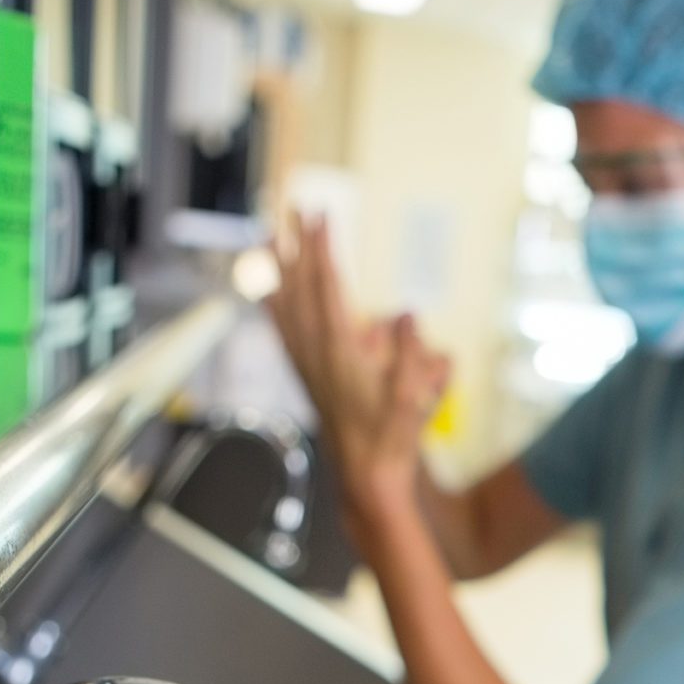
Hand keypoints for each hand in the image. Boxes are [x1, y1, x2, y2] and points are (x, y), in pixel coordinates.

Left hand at [267, 212, 450, 509]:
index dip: (323, 248)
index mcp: (342, 353)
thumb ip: (411, 357)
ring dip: (278, 267)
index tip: (321, 214)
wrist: (367, 478)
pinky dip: (273, 301)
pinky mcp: (306, 375)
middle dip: (298, 243)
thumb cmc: (396, 439)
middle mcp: (317, 353)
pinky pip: (283, 329)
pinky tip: (268, 289)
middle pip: (300, 286)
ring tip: (269, 232)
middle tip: (295, 205)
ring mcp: (307, 364)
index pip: (329, 288)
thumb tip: (404, 314)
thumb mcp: (415, 399)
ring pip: (284, 304)